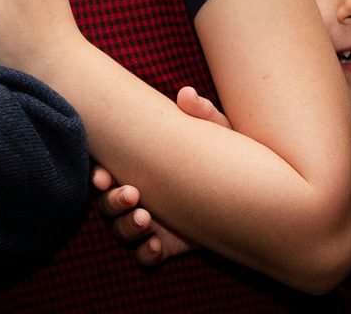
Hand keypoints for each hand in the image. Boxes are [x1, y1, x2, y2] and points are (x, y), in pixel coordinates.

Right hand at [91, 87, 233, 265]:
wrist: (252, 192)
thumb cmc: (227, 154)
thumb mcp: (218, 132)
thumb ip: (203, 113)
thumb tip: (186, 94)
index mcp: (141, 167)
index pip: (107, 172)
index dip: (98, 176)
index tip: (102, 175)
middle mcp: (139, 194)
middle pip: (108, 203)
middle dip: (112, 200)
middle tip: (132, 194)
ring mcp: (150, 222)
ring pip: (122, 230)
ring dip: (127, 226)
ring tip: (146, 219)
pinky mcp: (167, 243)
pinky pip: (146, 255)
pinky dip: (147, 253)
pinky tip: (158, 245)